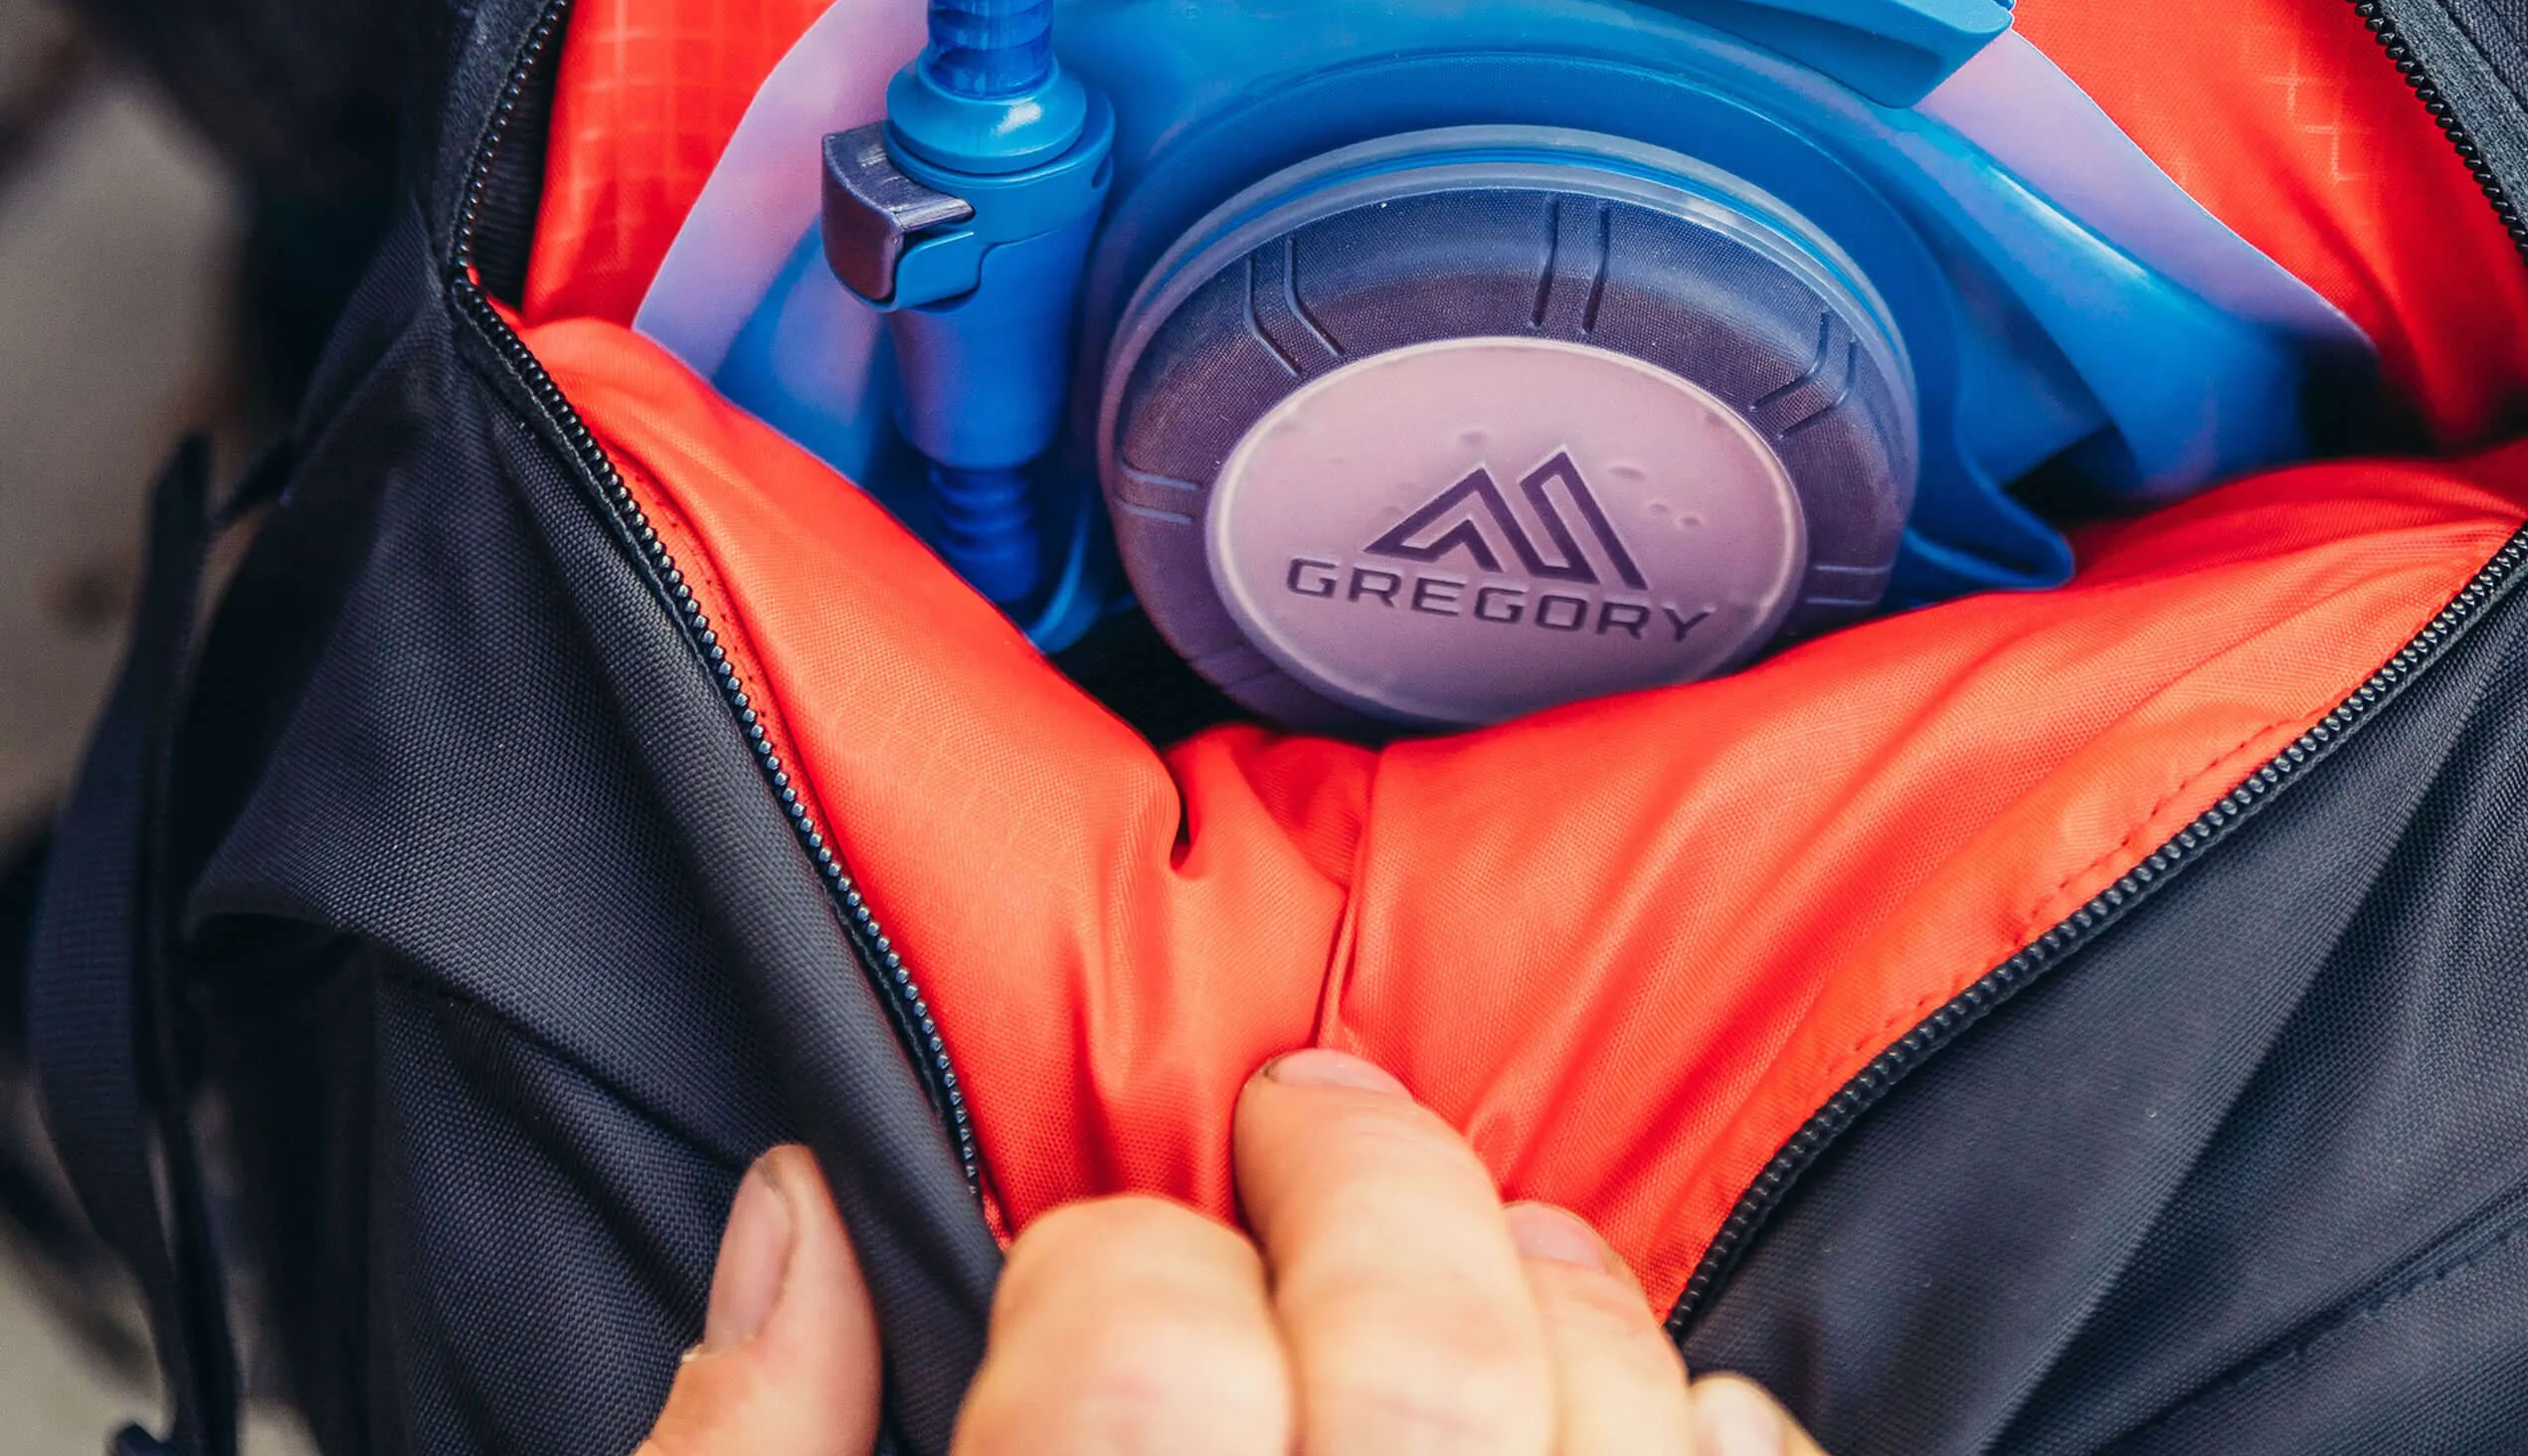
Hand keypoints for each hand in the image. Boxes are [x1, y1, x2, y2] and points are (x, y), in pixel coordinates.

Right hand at [640, 1050, 1823, 1455]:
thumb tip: (787, 1218)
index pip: (1132, 1353)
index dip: (1101, 1267)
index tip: (1091, 1273)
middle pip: (1411, 1348)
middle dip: (1355, 1176)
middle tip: (1303, 1129)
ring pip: (1616, 1420)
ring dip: (1547, 1284)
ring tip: (1472, 1250)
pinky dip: (1713, 1429)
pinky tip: (1629, 1406)